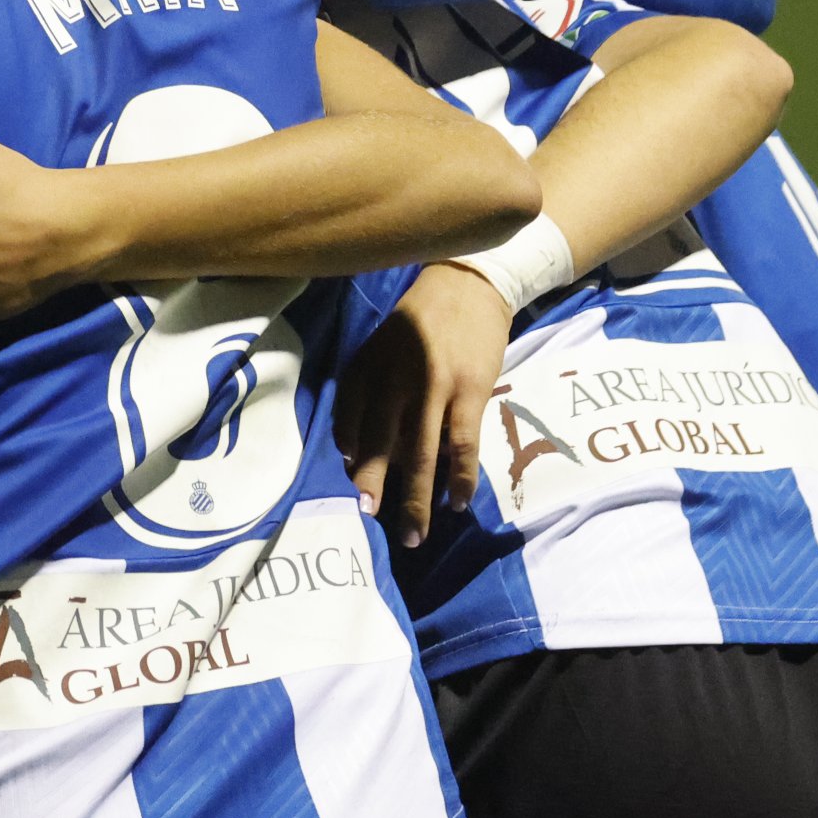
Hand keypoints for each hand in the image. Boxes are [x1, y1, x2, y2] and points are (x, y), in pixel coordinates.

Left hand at [333, 264, 512, 545]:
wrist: (471, 283)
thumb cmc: (421, 320)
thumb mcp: (381, 345)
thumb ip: (367, 389)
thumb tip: (357, 449)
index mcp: (367, 366)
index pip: (347, 418)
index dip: (346, 453)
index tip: (348, 482)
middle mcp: (394, 379)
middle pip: (378, 444)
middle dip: (371, 486)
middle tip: (367, 519)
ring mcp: (434, 387)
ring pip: (420, 455)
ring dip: (416, 499)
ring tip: (412, 534)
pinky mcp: (470, 392)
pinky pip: (463, 446)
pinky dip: (460, 479)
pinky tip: (457, 504)